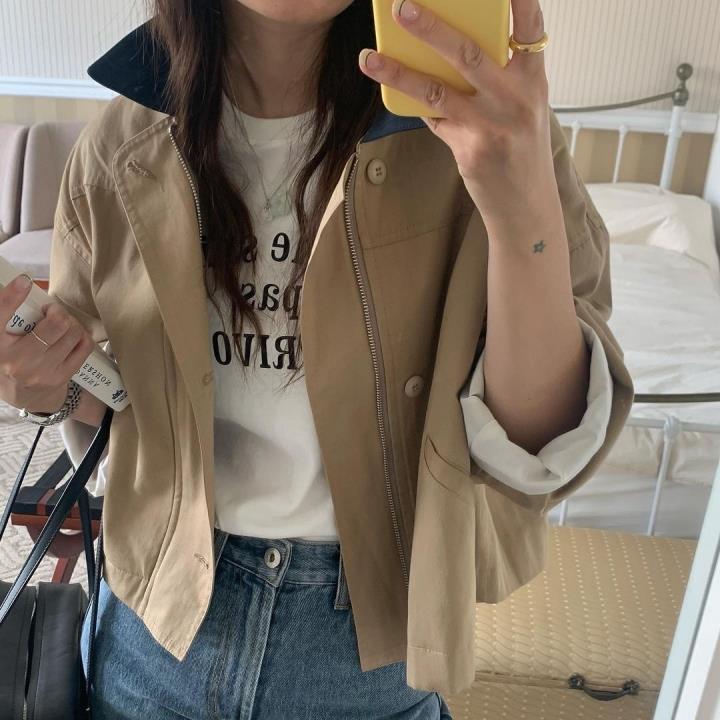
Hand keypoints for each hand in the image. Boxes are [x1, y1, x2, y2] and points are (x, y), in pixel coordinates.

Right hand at [0, 274, 94, 412]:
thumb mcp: (3, 338)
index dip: (12, 295)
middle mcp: (15, 360)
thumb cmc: (10, 358)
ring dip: (71, 323)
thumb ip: (10, 316)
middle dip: (57, 311)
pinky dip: (81, 336)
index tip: (24, 281)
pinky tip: (71, 336)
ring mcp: (40, 371)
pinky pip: (84, 345)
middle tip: (51, 312)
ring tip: (61, 325)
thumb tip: (26, 284)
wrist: (21, 394)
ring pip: (73, 332)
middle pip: (55, 324)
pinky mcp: (60, 377)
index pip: (0, 316)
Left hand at [358, 0, 556, 232]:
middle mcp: (516, 99)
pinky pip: (433, 120)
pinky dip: (415, 106)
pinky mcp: (470, 149)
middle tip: (402, 8)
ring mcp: (491, 125)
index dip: (518, 0)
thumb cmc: (522, 150)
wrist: (525, 205)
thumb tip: (448, 48)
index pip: (531, 29)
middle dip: (431, 27)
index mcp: (533, 80)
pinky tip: (393, 94)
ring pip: (437, 90)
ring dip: (399, 72)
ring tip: (369, 58)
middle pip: (469, 53)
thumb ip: (500, 77)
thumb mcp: (523, 107)